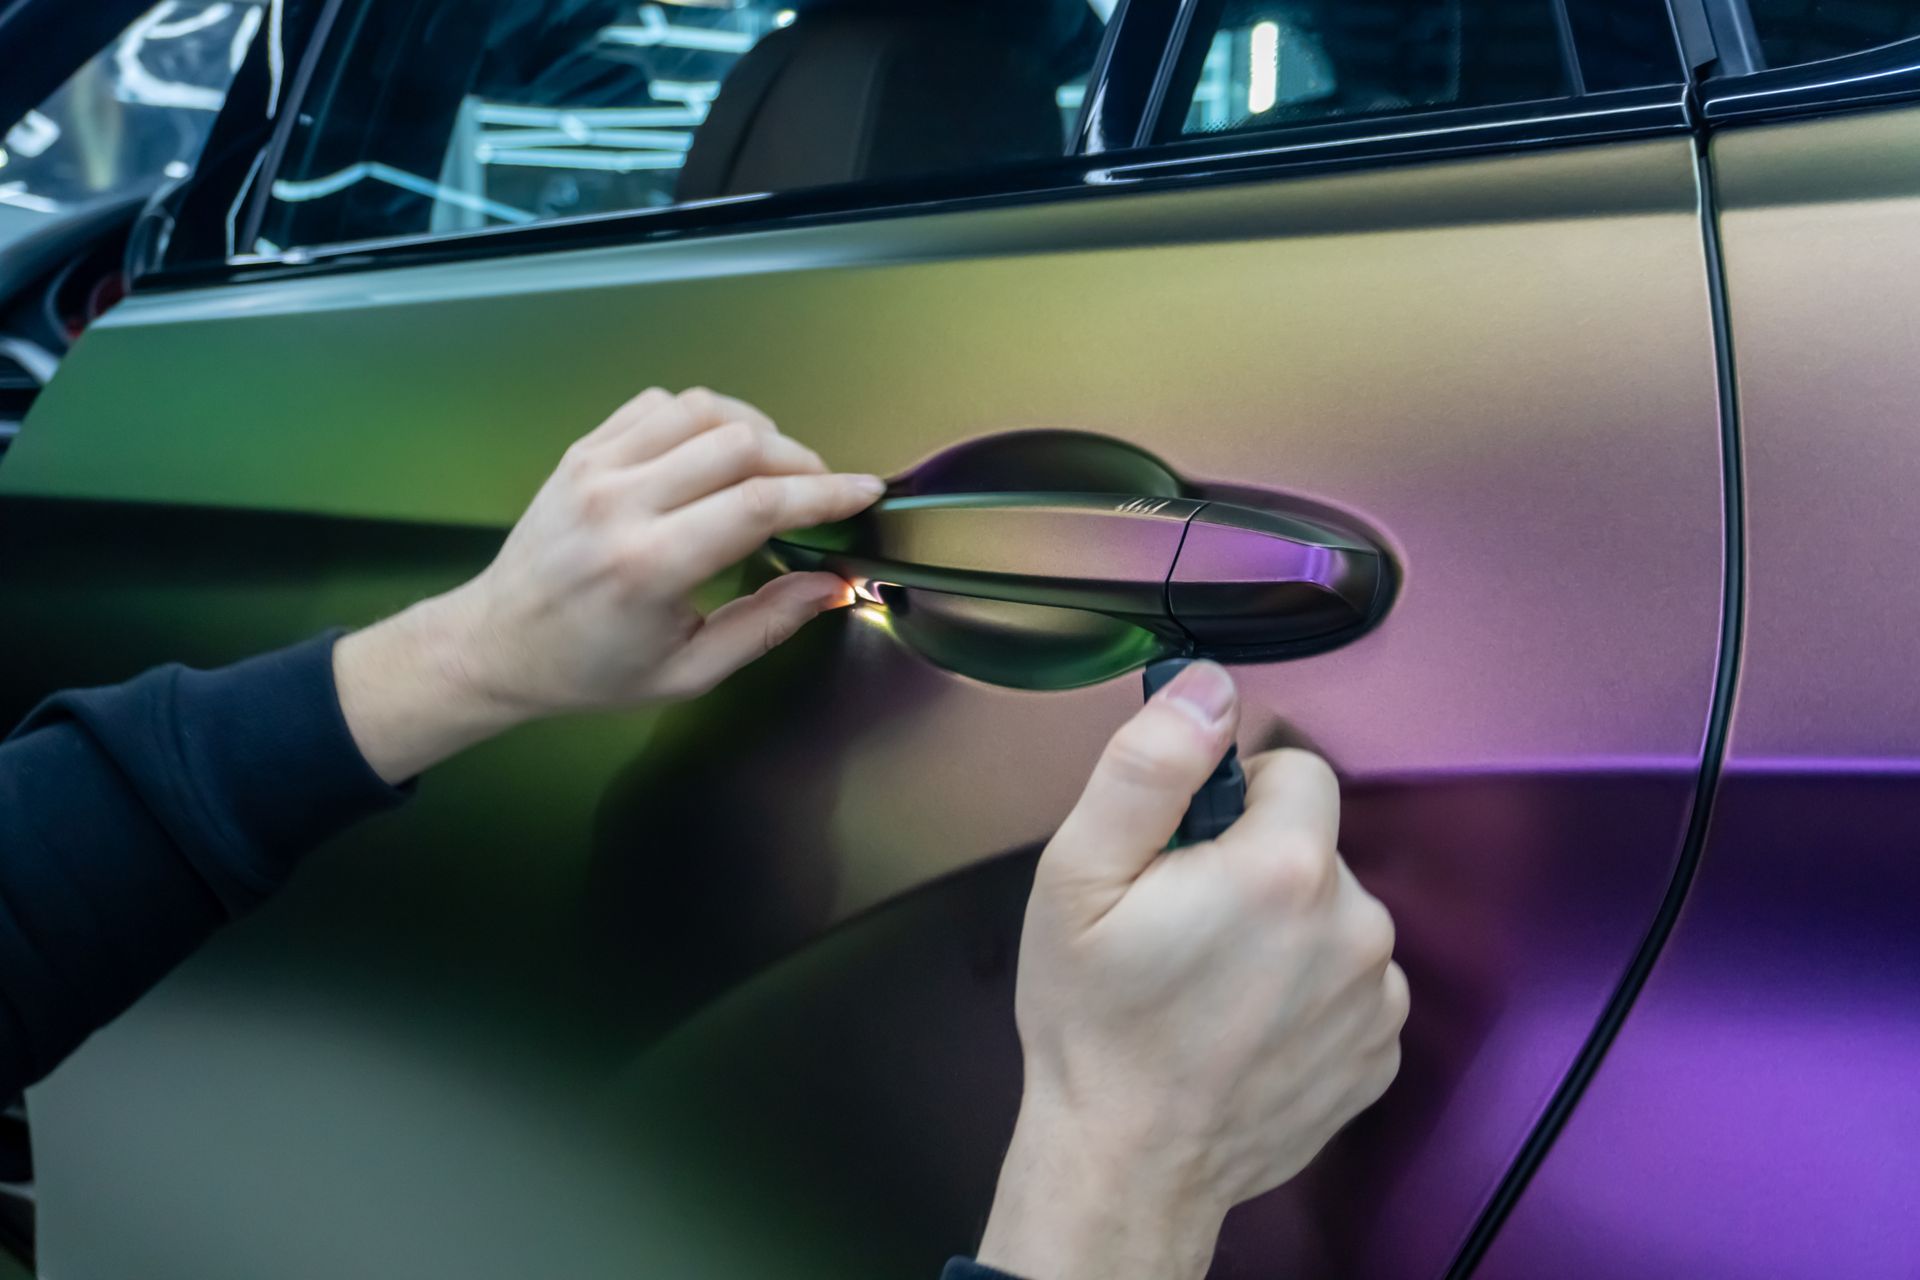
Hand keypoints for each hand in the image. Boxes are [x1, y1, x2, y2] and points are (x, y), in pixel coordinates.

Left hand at [334, 388, 881, 781]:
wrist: (497, 644)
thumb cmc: (592, 670)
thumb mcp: (688, 672)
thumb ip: (766, 626)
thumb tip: (832, 585)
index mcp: (648, 567)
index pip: (758, 504)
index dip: (825, 493)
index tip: (865, 492)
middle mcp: (620, 504)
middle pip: (739, 443)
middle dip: (799, 460)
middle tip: (820, 491)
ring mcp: (595, 468)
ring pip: (702, 409)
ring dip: (755, 429)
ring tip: (774, 466)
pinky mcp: (582, 450)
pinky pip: (659, 405)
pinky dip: (704, 417)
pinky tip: (716, 451)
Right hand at [976, 661, 1406, 1279]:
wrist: (1127, 1163)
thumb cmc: (1094, 1022)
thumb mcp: (1079, 875)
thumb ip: (1149, 765)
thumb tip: (1209, 690)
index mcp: (1285, 869)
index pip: (1296, 770)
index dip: (1231, 798)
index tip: (1183, 851)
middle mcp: (1355, 927)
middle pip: (1314, 844)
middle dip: (1255, 864)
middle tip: (1182, 923)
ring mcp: (1376, 998)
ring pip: (1334, 914)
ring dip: (1285, 930)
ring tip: (1211, 983)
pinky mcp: (1380, 1053)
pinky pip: (1350, 983)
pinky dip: (1306, 992)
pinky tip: (1245, 1025)